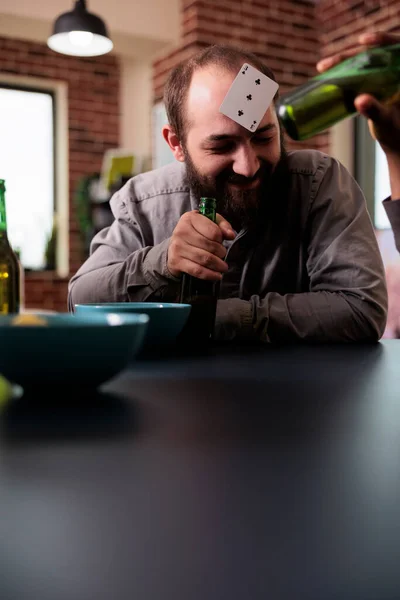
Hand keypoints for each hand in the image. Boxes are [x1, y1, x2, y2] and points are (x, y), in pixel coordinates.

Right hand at [167, 210, 235, 279]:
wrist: (175, 248)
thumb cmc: (195, 234)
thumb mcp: (209, 223)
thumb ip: (222, 225)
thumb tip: (230, 235)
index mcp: (190, 218)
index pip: (213, 231)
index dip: (221, 239)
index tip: (220, 242)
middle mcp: (181, 231)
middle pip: (210, 246)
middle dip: (221, 253)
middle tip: (223, 255)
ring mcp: (177, 247)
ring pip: (205, 259)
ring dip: (218, 265)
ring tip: (223, 267)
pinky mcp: (176, 261)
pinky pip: (197, 270)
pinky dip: (210, 274)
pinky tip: (217, 275)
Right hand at [316, 31, 399, 157]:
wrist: (394, 142)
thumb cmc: (395, 132)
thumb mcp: (385, 121)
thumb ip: (375, 110)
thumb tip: (359, 101)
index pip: (396, 47)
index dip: (382, 39)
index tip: (363, 41)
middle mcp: (394, 70)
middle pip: (374, 53)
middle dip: (350, 55)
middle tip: (327, 64)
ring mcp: (383, 75)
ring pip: (364, 60)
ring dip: (343, 60)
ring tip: (323, 67)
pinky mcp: (374, 82)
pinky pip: (358, 69)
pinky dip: (344, 69)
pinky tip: (329, 70)